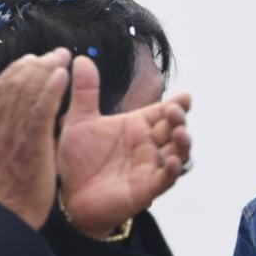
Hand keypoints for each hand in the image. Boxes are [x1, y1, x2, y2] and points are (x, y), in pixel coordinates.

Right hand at [0, 48, 69, 229]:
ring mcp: (13, 137)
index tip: (29, 62)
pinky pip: (42, 112)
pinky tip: (64, 75)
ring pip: (27, 94)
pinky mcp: (32, 146)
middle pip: (13, 87)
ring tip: (62, 57)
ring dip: (46, 72)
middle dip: (34, 67)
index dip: (14, 74)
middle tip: (54, 54)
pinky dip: (52, 91)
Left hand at [56, 55, 190, 237]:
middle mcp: (148, 145)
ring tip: (180, 132)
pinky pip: (165, 179)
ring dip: (183, 143)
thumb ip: (84, 92)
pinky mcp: (146, 189)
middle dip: (180, 118)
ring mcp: (149, 167)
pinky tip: (172, 160)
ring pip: (178, 153)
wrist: (69, 197)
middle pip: (175, 128)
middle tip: (175, 110)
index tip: (186, 95)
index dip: (177, 103)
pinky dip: (172, 170)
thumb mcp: (78, 121)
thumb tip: (81, 58)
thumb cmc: (78, 159)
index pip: (162, 111)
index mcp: (137, 126)